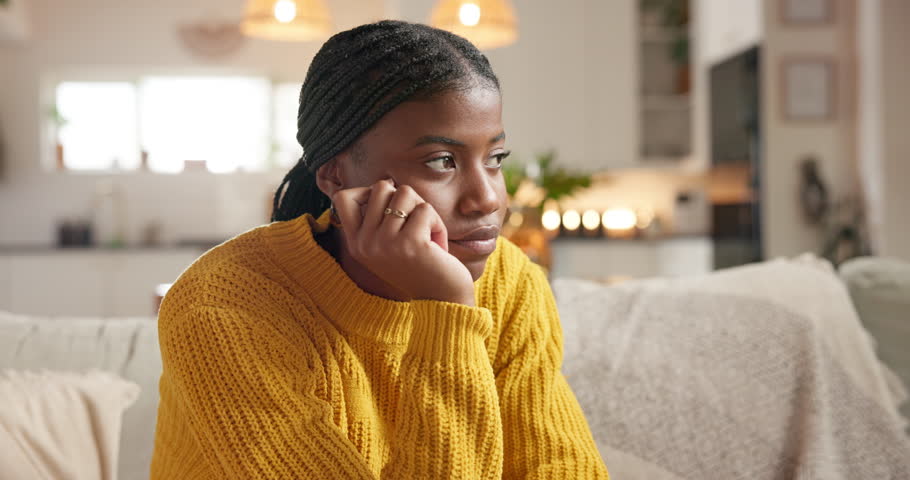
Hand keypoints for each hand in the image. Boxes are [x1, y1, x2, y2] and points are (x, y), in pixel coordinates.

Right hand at [332, 179, 475, 305]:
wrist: (441, 300)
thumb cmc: (419, 266)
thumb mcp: (388, 244)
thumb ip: (379, 217)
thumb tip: (386, 182)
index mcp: (356, 243)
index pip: (343, 197)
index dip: (367, 191)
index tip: (387, 208)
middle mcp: (365, 244)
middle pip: (381, 187)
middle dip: (405, 199)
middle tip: (415, 222)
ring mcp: (386, 244)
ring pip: (405, 193)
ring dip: (423, 210)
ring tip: (427, 235)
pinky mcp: (410, 243)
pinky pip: (425, 209)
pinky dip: (437, 224)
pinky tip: (437, 246)